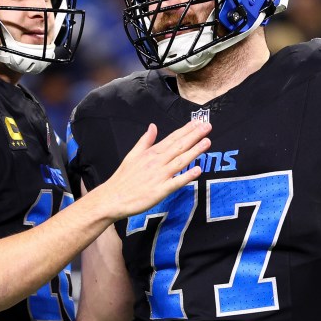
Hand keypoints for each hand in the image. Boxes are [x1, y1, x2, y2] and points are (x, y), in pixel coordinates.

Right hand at [96, 121, 210, 219]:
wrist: (113, 197)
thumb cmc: (123, 178)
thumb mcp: (132, 155)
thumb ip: (145, 141)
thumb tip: (153, 126)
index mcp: (151, 153)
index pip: (172, 138)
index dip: (186, 130)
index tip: (198, 122)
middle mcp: (157, 162)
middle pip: (179, 146)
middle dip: (194, 136)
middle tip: (207, 126)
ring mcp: (159, 176)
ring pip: (180, 161)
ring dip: (194, 151)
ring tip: (207, 142)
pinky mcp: (160, 191)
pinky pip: (176, 182)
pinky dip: (187, 176)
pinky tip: (198, 170)